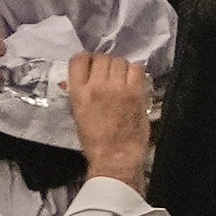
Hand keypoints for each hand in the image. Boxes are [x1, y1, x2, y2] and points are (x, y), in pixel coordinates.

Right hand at [64, 51, 155, 191]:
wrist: (116, 158)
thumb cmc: (95, 141)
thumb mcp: (78, 114)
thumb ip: (81, 92)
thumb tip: (87, 78)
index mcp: (78, 92)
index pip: (79, 59)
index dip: (87, 61)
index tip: (92, 68)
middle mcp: (97, 85)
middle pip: (102, 57)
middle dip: (105, 65)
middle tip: (109, 77)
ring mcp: (118, 87)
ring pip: (120, 61)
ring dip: (121, 69)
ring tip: (122, 81)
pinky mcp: (136, 92)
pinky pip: (137, 68)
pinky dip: (135, 73)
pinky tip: (133, 83)